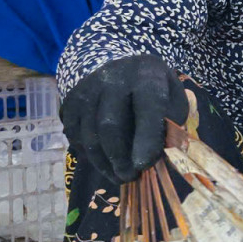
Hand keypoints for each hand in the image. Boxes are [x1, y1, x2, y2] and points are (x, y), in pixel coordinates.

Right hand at [60, 53, 188, 183]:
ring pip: (89, 134)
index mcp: (146, 76)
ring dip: (103, 162)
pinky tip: (103, 163)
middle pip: (110, 125)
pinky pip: (75, 135)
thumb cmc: (153, 87)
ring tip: (119, 176)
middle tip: (129, 177)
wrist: (118, 64)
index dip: (146, 138)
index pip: (147, 107)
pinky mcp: (70, 102)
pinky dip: (88, 154)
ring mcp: (87, 90)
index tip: (144, 165)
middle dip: (120, 157)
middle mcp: (113, 79)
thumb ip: (171, 121)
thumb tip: (161, 154)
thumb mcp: (172, 96)